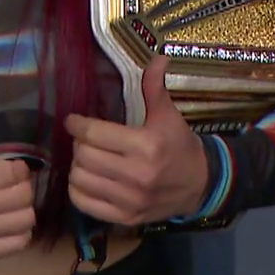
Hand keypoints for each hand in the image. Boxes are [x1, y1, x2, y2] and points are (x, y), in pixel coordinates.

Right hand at [0, 102, 37, 261]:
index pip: (9, 173)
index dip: (18, 168)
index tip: (13, 168)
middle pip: (21, 196)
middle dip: (23, 187)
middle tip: (15, 185)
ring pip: (24, 220)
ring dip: (24, 209)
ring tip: (13, 203)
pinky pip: (18, 243)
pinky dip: (20, 231)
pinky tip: (9, 222)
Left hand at [63, 57, 209, 225]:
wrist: (201, 185)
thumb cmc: (180, 146)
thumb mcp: (169, 115)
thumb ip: (155, 87)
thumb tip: (157, 57)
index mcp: (146, 145)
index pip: (95, 133)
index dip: (77, 124)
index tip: (73, 120)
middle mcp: (136, 175)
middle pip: (84, 155)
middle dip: (78, 143)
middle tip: (84, 138)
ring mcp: (130, 200)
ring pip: (80, 179)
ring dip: (77, 165)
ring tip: (86, 157)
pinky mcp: (125, 218)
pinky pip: (85, 204)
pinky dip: (78, 189)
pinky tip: (87, 179)